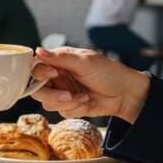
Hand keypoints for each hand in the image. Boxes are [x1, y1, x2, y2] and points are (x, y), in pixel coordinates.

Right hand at [31, 47, 149, 122]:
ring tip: (85, 97)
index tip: (53, 74)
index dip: (40, 73)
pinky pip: (62, 112)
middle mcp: (58, 77)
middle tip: (67, 95)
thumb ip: (60, 58)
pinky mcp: (70, 106)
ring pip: (48, 103)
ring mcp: (63, 92)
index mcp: (59, 61)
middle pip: (37, 89)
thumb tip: (38, 50)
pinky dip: (76, 109)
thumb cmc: (109, 72)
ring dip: (67, 103)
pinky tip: (88, 101)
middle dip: (52, 95)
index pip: (37, 67)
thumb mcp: (85, 62)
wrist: (126, 94)